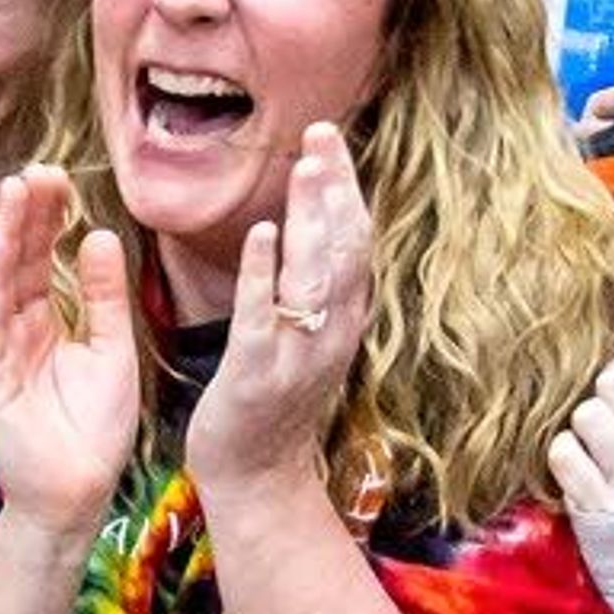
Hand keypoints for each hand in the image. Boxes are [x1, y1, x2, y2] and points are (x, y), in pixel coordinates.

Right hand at [0, 165, 142, 538]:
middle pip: (20, 259)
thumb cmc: (96, 429)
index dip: (50, 218)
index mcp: (48, 323)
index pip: (44, 258)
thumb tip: (99, 236)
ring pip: (0, 278)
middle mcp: (17, 328)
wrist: (80, 490)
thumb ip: (104, 295)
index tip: (61, 178)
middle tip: (40, 169)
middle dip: (28, 214)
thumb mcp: (112, 349)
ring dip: (6, 234)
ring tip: (16, 189)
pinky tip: (0, 243)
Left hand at [184, 122, 375, 495]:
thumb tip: (318, 228)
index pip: (355, 241)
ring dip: (311, 217)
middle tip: (320, 134)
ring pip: (315, 275)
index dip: (345, 188)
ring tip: (303, 167)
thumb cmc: (275, 405)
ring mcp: (299, 353)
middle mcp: (333, 333)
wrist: (259, 479)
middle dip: (335, 188)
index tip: (329, 139)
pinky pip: (265, 315)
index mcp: (344, 320)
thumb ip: (316, 288)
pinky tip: (261, 231)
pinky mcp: (258, 373)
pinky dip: (264, 271)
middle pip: (345, 247)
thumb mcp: (309, 339)